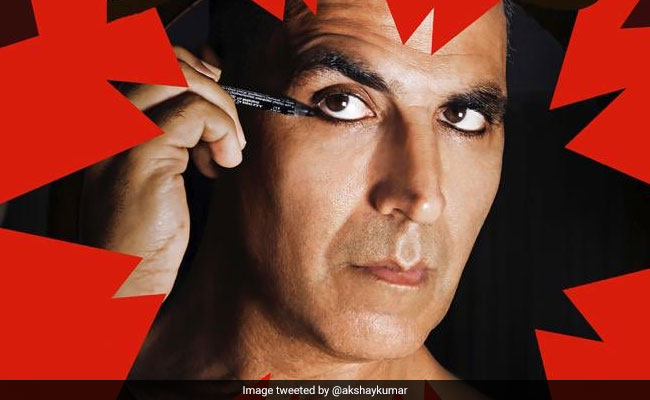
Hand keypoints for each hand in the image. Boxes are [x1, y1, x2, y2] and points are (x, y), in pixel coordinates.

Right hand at [79, 47, 244, 298]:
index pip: (155, 59)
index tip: (222, 107)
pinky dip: (222, 132)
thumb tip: (214, 78)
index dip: (198, 73)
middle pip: (169, 61)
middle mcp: (106, 116)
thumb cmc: (148, 230)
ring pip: (182, 79)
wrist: (122, 281)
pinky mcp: (139, 154)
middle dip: (214, 91)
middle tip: (228, 134)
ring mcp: (118, 131)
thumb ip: (179, 125)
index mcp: (110, 117)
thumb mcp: (165, 165)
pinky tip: (222, 166)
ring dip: (221, 110)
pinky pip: (195, 113)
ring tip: (226, 152)